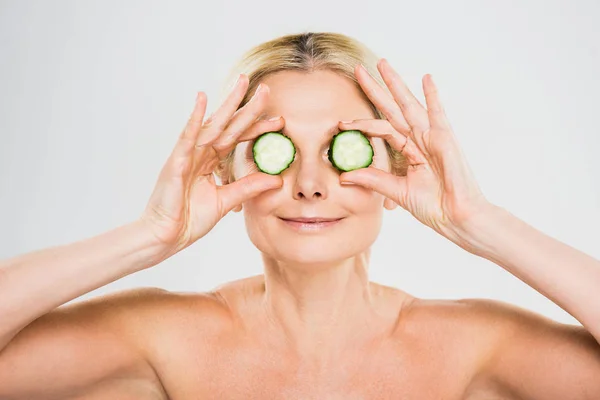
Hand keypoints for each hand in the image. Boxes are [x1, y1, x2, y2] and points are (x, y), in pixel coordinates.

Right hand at [140, 75, 283, 256]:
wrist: (167, 237)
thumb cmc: (190, 219)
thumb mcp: (226, 201)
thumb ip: (248, 187)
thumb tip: (276, 179)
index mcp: (211, 162)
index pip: (238, 140)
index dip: (258, 129)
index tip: (279, 121)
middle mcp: (200, 154)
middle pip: (228, 126)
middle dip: (247, 107)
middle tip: (266, 88)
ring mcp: (188, 155)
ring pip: (212, 124)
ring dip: (227, 104)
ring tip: (242, 83)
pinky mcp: (176, 162)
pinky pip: (187, 136)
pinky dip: (195, 118)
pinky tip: (202, 99)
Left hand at [338, 60, 491, 244]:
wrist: (456, 216)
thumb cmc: (434, 205)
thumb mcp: (397, 191)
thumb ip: (373, 180)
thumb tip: (344, 176)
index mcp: (407, 150)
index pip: (380, 129)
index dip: (360, 124)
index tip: (340, 123)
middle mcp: (418, 139)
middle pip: (392, 108)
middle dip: (376, 89)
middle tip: (358, 69)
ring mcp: (432, 136)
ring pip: (409, 105)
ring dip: (397, 84)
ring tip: (383, 64)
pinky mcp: (445, 139)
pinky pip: (437, 114)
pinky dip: (433, 96)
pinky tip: (426, 78)